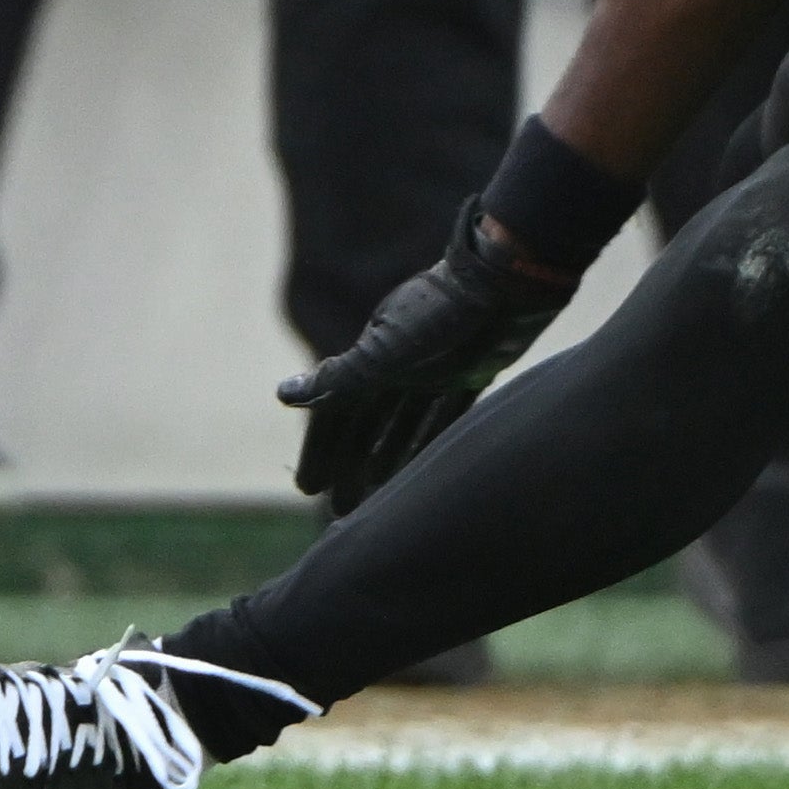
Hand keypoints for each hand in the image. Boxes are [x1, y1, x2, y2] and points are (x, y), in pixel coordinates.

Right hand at [275, 217, 576, 508]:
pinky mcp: (472, 368)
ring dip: (386, 455)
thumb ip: (339, 378)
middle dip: (350, 462)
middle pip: (366, 421)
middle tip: (339, 506)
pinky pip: (445, 413)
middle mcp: (399, 361)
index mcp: (373, 356)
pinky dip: (430, 439)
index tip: (309, 488)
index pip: (336, 412)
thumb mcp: (386, 352)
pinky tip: (428, 465)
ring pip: (403, 420)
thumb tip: (283, 395)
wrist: (506, 282)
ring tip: (375, 491)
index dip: (321, 450)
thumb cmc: (443, 316)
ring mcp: (435, 365)